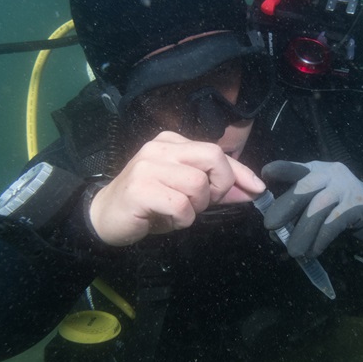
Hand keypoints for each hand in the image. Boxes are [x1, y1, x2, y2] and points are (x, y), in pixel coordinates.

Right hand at [90, 131, 265, 245]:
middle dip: (220, 184)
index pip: (217, 152)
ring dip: (196, 207)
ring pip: (198, 184)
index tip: (257, 188)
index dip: (242, 172)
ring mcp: (148, 165)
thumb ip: (216, 190)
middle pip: (213, 157)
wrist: (104, 216)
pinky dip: (182, 219)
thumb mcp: (187, 194)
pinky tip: (167, 219)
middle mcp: (160, 148)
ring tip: (178, 212)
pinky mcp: (140, 188)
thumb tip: (250, 191)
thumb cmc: (149, 204)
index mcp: (173, 142)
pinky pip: (181, 206)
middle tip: (205, 202)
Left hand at [261, 160, 362, 257]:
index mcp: (316, 171)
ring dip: (303, 231)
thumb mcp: (316, 204)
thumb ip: (296, 213)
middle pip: (304, 187)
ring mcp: (345, 188)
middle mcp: (330, 174)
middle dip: (285, 206)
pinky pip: (334, 223)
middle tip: (269, 225)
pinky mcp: (358, 205)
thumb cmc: (338, 209)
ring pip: (318, 208)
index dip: (282, 170)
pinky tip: (313, 251)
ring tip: (293, 250)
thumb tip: (274, 233)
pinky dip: (320, 239)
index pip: (296, 168)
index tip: (265, 173)